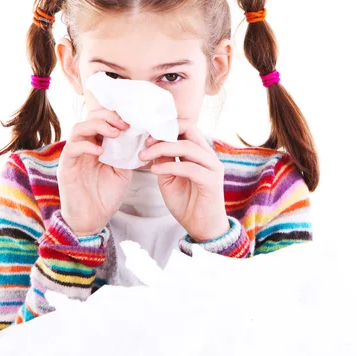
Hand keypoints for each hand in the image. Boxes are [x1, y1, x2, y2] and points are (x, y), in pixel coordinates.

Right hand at [57, 108, 132, 236]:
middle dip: (108, 117)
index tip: (131, 123)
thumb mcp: (122, 171)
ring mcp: (73, 155)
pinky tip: (101, 152)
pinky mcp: (65, 167)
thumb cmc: (106, 196)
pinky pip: (72, 148)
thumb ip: (126, 153)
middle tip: (124, 126)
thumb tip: (137, 135)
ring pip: (78, 128)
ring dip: (98, 126)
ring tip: (114, 134)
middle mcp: (83, 146)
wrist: (93, 220)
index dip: (115, 116)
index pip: (101, 119)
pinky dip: (86, 146)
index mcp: (96, 145)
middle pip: (89, 117)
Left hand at [137, 119, 229, 241]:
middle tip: (145, 142)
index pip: (186, 127)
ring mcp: (212, 167)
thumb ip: (164, 161)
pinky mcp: (212, 181)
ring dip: (162, 149)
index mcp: (199, 152)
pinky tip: (154, 171)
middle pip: (190, 129)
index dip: (166, 127)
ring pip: (187, 146)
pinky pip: (189, 167)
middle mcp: (208, 156)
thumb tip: (152, 144)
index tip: (147, 137)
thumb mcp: (168, 179)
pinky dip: (169, 166)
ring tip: (144, 156)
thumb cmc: (186, 203)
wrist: (201, 228)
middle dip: (164, 133)